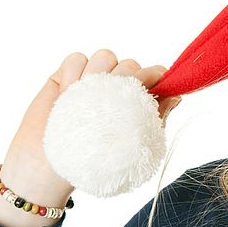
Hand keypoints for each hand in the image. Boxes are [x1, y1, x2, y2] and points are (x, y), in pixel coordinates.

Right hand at [1, 49, 181, 200]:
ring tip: (84, 101)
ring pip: (104, 56)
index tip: (150, 85)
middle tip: (108, 103)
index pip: (152, 76)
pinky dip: (72, 72)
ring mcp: (90, 80)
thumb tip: (180, 96)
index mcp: (135, 102)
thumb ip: (155, 118)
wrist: (48, 170)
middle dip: (122, 78)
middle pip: (129, 64)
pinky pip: (75, 58)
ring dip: (96, 74)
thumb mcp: (131, 146)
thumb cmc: (92, 163)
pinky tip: (66, 93)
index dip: (153, 76)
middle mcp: (115, 88)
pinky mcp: (65, 76)